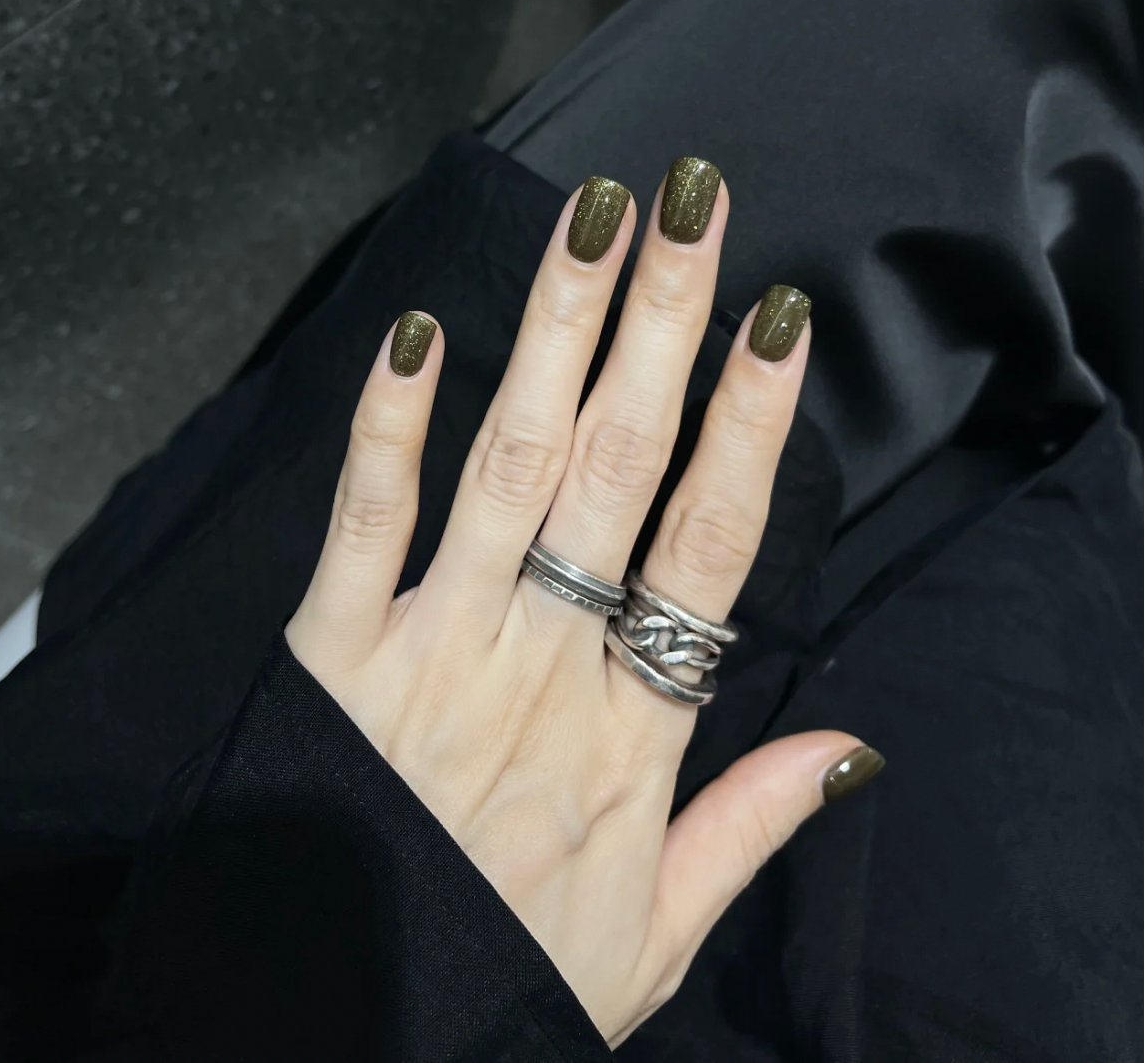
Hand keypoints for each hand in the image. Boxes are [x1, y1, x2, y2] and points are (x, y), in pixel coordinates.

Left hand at [285, 160, 881, 1046]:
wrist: (336, 1025)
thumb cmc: (500, 971)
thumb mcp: (656, 936)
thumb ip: (751, 828)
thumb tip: (852, 747)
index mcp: (628, 732)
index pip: (709, 547)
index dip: (748, 425)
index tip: (780, 319)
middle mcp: (540, 666)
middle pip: (617, 469)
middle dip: (658, 326)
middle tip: (689, 205)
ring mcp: (434, 648)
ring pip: (511, 465)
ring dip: (555, 335)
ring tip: (591, 220)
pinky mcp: (334, 652)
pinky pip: (364, 519)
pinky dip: (388, 424)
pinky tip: (413, 331)